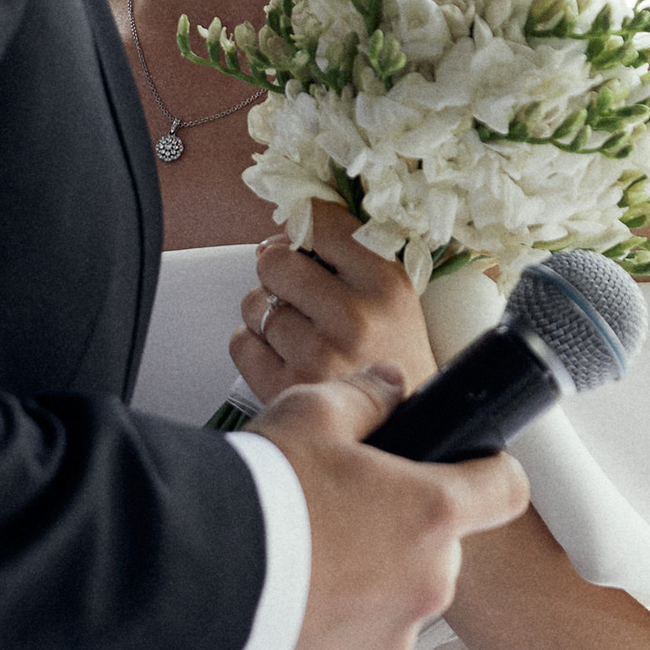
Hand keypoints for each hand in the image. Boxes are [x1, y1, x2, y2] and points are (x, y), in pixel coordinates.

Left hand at [232, 206, 436, 410]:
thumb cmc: (394, 357)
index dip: (304, 227)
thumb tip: (283, 226)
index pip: (320, 222)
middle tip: (298, 293)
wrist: (409, 428)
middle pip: (273, 261)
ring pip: (253, 303)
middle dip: (279, 273)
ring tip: (299, 332)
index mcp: (385, 284)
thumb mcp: (395, 296)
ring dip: (267, 314)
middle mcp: (353, 317)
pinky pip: (240, 342)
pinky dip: (254, 347)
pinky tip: (284, 357)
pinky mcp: (287, 389)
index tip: (306, 241)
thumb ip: (350, 254)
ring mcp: (318, 355)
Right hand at [243, 366, 527, 649]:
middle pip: (437, 548)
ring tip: (302, 564)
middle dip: (399, 532)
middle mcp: (425, 582)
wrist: (191, 581)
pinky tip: (288, 603)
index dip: (489, 472)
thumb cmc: (254, 501)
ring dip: (365, 583)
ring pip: (395, 600)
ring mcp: (392, 638)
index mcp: (429, 513)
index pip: (506, 488)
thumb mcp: (309, 414)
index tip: (472, 471)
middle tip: (338, 515)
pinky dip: (332, 629)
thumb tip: (390, 385)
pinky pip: (357, 647)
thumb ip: (365, 396)